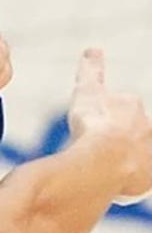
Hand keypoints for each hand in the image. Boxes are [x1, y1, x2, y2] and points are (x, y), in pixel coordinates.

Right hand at [67, 49, 151, 199]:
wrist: (105, 159)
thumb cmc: (93, 123)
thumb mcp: (86, 90)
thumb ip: (90, 70)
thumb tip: (93, 49)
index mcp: (130, 105)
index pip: (123, 105)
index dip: (109, 112)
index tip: (97, 120)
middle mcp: (146, 128)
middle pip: (135, 129)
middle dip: (122, 134)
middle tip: (101, 142)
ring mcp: (149, 153)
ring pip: (139, 152)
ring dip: (128, 156)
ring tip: (108, 165)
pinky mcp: (148, 177)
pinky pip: (141, 177)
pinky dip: (132, 179)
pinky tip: (118, 183)